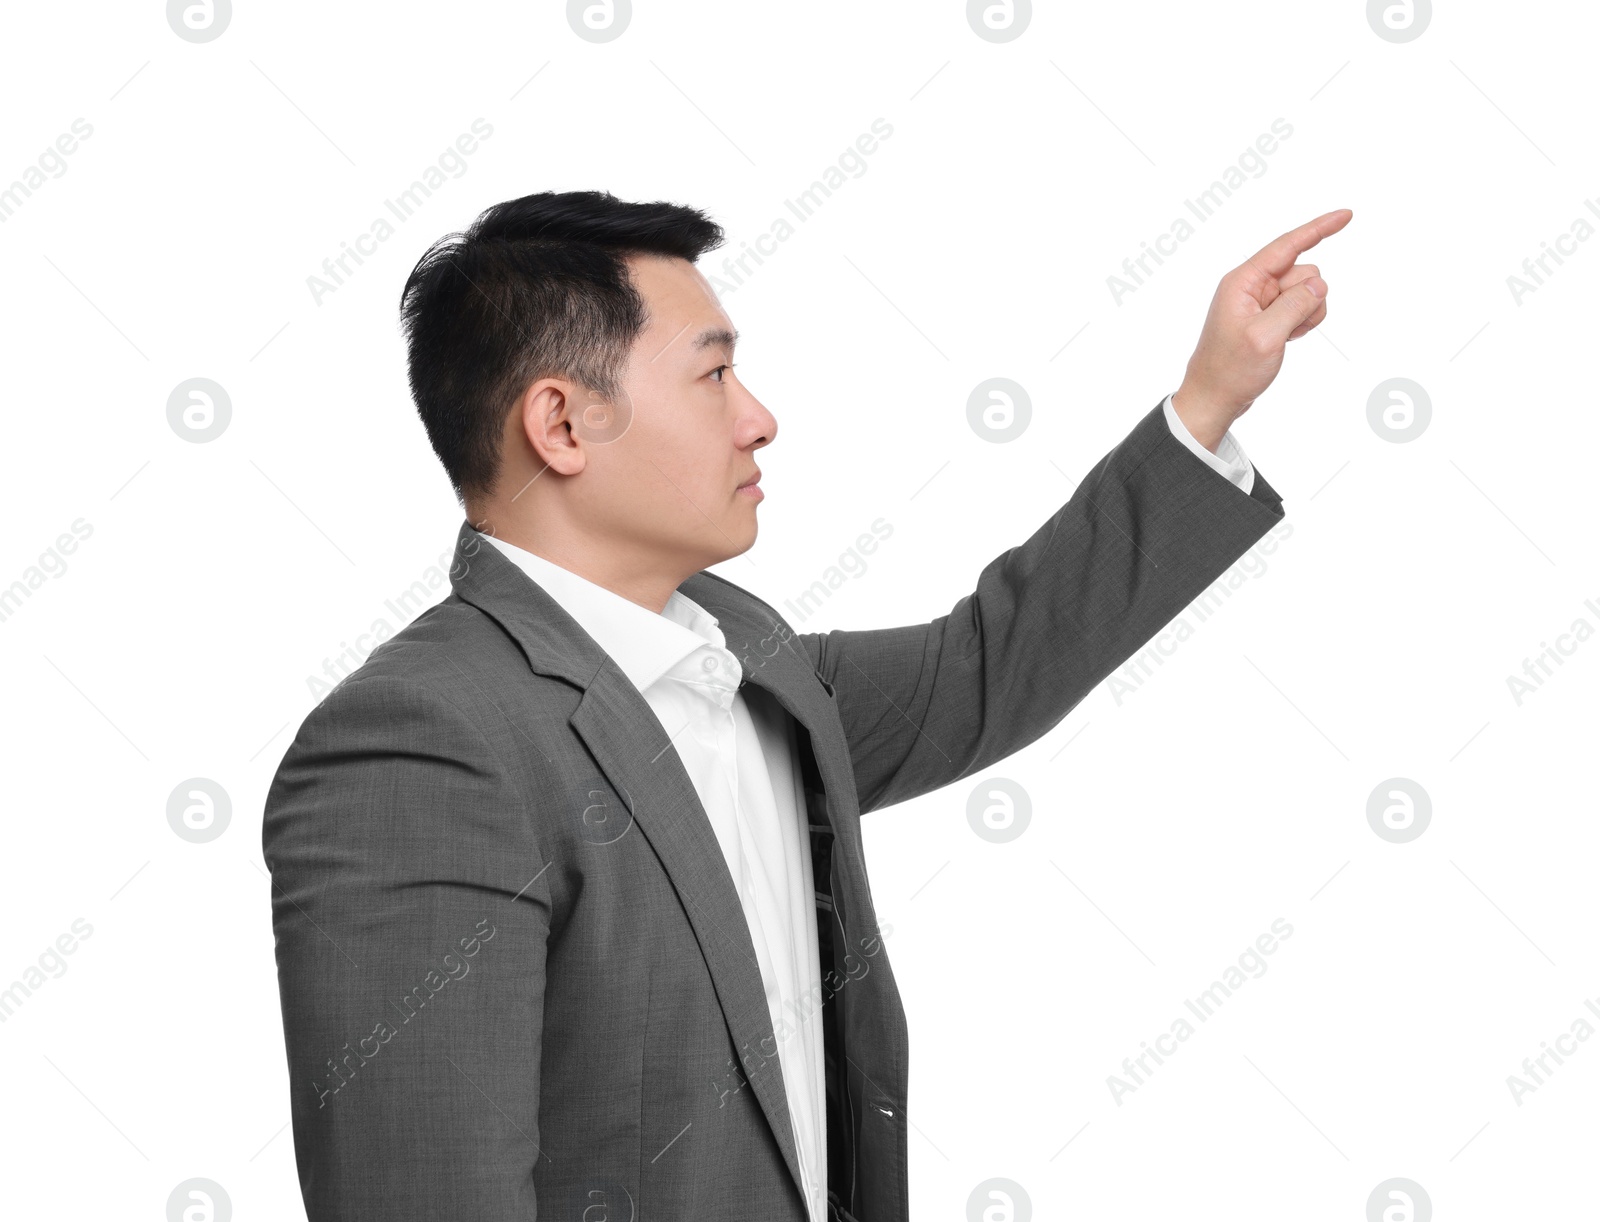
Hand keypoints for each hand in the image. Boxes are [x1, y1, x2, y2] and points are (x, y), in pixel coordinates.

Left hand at [1172, 208, 1352, 451]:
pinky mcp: (1269, 317)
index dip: (1319, 229)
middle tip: (1288, 328)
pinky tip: (1287, 340)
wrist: (1214, 398)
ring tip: (1285, 337)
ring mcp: (1262, 302)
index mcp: (1243, 281)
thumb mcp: (1265, 338)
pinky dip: (1303, 322)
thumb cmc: (1230, 370)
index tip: (1346, 214)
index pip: (1288, 245)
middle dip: (1308, 297)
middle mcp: (1252, 286)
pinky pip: (1302, 308)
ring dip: (1307, 313)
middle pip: (1304, 272)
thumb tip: (1320, 284)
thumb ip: (1295, 305)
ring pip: (1308, 291)